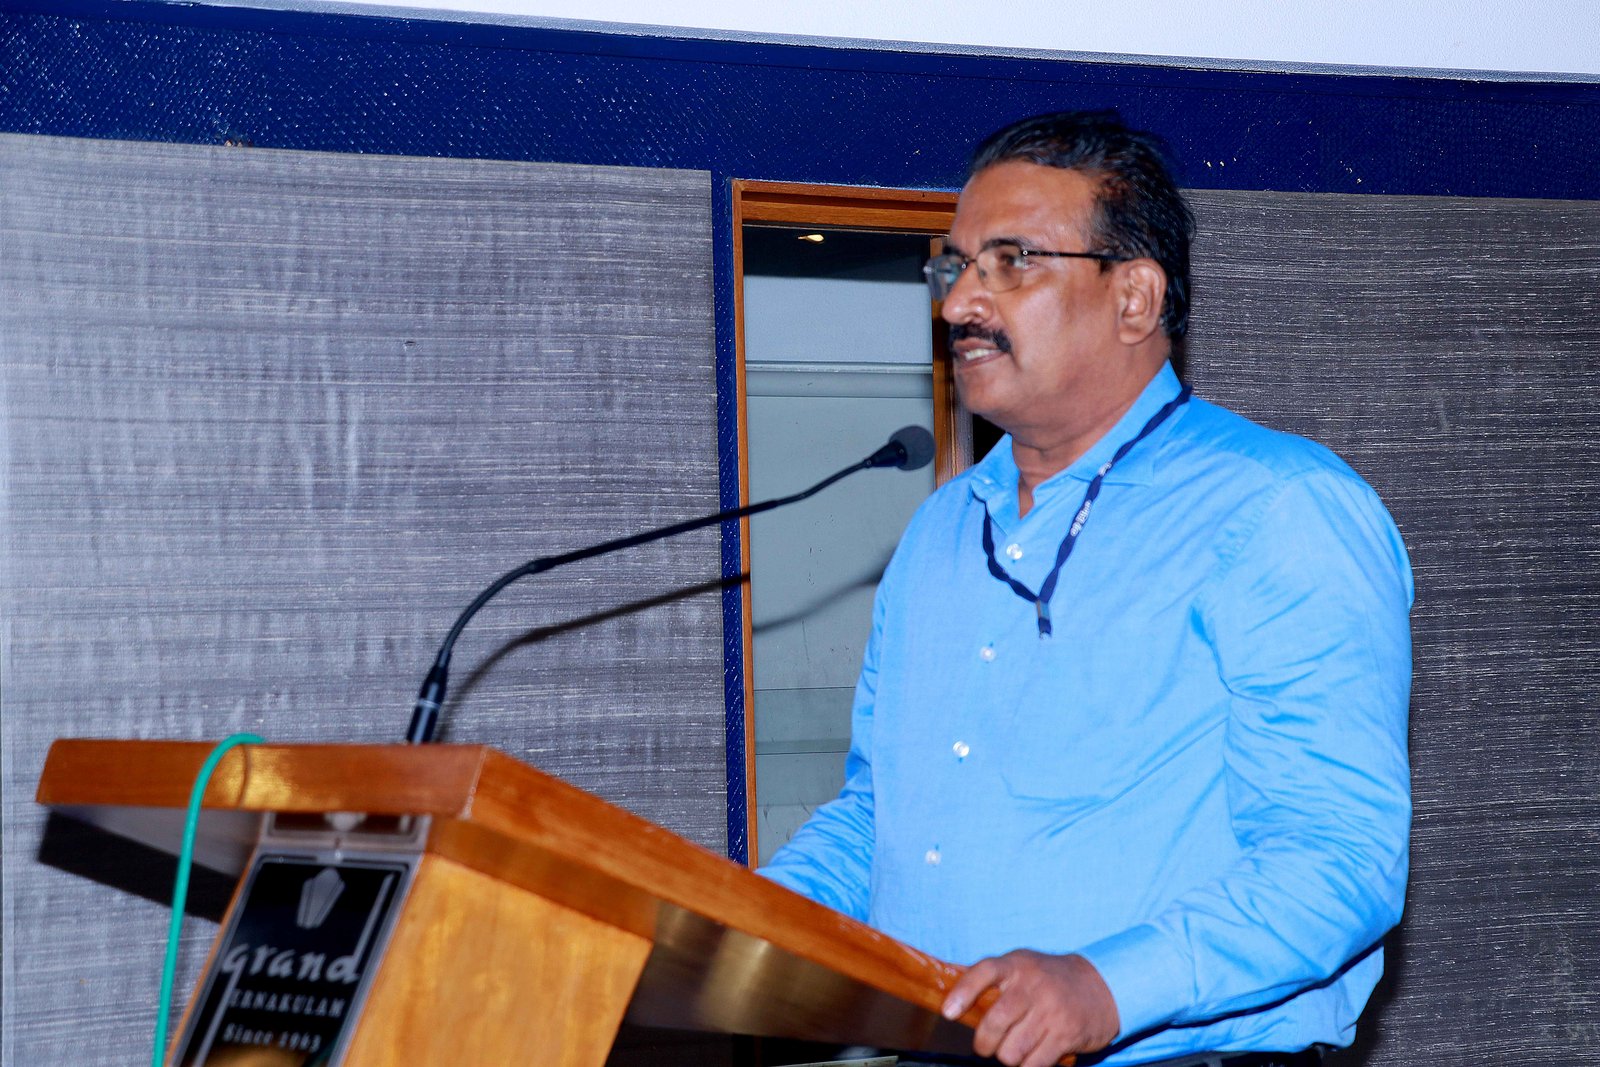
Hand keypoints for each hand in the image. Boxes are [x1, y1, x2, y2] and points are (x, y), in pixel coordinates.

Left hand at [940, 950, 1119, 1066]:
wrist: (1101, 986)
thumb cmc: (1048, 979)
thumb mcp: (1022, 965)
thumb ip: (992, 979)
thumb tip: (951, 1000)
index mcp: (1017, 965)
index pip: (984, 972)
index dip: (963, 992)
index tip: (948, 1013)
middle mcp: (1034, 985)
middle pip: (994, 1023)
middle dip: (984, 1044)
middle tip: (986, 1047)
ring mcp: (1051, 1010)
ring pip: (1011, 1051)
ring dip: (1008, 1057)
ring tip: (1014, 1049)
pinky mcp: (1066, 1034)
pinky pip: (1033, 1064)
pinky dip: (1028, 1066)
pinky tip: (1032, 1056)